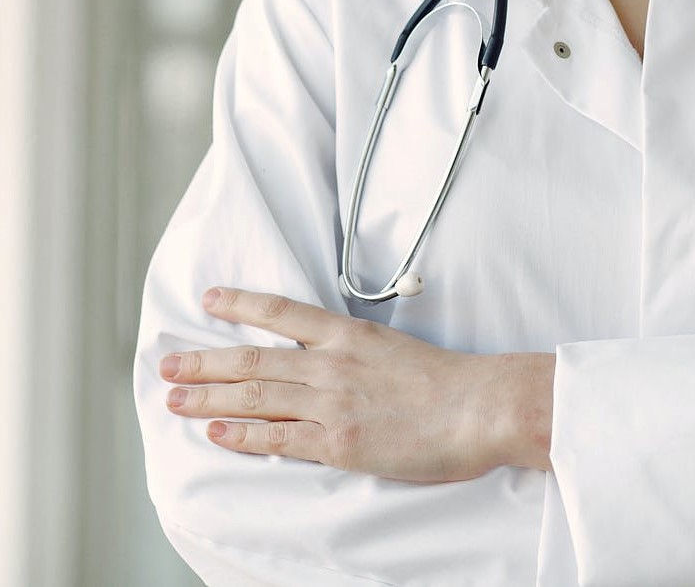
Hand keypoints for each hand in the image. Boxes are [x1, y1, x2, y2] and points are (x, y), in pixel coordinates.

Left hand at [160, 288, 554, 481]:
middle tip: (169, 363)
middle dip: (205, 361)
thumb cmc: (450, 381)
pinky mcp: (337, 443)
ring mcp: (331, 403)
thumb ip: (361, 353)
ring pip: (256, 395)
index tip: (210, 300)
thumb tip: (338, 359)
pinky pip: (277, 438)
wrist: (478, 406)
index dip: (241, 303)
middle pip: (254, 358)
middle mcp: (332, 364)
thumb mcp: (399, 349)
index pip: (283, 312)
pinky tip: (216, 431)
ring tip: (174, 397)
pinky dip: (242, 434)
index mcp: (350, 336)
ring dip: (209, 396)